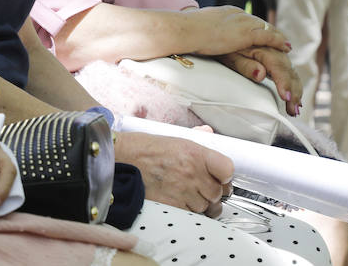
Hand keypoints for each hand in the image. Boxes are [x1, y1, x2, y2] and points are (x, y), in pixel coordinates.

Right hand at [115, 131, 232, 215]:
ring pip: (207, 206)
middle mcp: (192, 172)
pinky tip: (179, 199)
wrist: (119, 158)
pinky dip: (189, 210)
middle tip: (201, 185)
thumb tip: (209, 133)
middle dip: (213, 191)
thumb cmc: (143, 147)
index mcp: (194, 152)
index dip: (226, 175)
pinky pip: (192, 214)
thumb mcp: (172, 137)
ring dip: (201, 202)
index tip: (220, 175)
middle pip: (219, 192)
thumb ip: (195, 137)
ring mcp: (183, 190)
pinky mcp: (173, 205)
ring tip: (187, 192)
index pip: (228, 169)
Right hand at [187, 7, 291, 56]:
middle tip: (281, 41)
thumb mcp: (199, 28)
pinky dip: (279, 42)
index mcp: (226, 12)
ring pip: (267, 29)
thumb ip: (206, 30)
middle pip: (260, 23)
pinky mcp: (247, 33)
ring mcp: (243, 22)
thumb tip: (201, 34)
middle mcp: (237, 14)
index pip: (248, 19)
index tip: (264, 33)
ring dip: (278, 38)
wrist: (185, 29)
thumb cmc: (186, 30)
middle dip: (271, 32)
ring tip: (286, 46)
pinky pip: (269, 37)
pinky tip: (287, 47)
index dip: (257, 27)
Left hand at [217, 45, 302, 116]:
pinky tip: (295, 100)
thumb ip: (245, 66)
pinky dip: (293, 85)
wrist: (223, 35)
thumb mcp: (230, 57)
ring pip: (291, 72)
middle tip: (293, 110)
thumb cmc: (226, 48)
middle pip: (288, 71)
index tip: (286, 97)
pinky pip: (289, 72)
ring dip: (295, 91)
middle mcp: (274, 49)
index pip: (278, 66)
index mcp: (263, 47)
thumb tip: (260, 74)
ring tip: (295, 110)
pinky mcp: (277, 59)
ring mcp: (277, 54)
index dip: (284, 82)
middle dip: (293, 91)